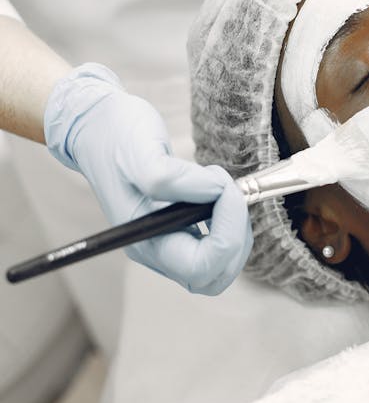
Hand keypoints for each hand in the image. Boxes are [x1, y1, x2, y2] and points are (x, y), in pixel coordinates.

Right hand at [45, 64, 253, 294]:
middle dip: (236, 236)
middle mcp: (157, 249)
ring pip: (220, 263)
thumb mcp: (140, 151)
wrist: (98, 127)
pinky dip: (230, 221)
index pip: (201, 266)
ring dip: (235, 228)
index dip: (227, 234)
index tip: (226, 190)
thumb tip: (214, 191)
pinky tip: (219, 192)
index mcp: (145, 239)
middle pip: (215, 274)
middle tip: (230, 193)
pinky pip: (216, 244)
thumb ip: (172, 178)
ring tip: (222, 188)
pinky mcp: (179, 228)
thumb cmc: (115, 137)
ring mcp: (168, 240)